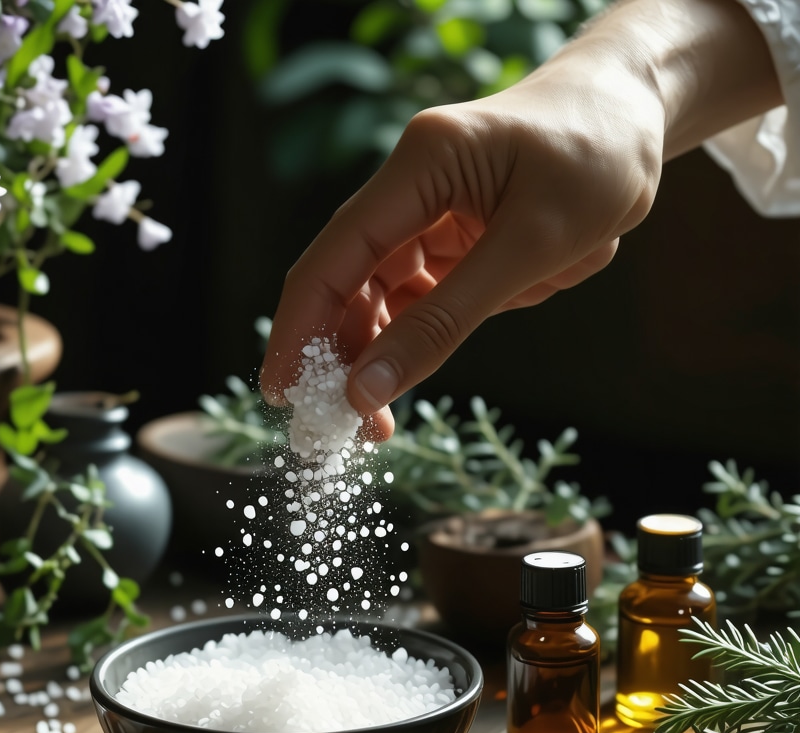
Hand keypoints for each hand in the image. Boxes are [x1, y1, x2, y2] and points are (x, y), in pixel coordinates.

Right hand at [260, 61, 665, 438]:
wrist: (638, 116)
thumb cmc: (597, 159)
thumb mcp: (529, 247)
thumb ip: (443, 322)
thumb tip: (366, 390)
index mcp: (419, 168)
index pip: (334, 258)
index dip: (298, 329)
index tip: (282, 393)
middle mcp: (408, 191)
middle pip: (347, 284)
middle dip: (339, 357)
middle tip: (342, 428)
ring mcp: (426, 218)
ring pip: (378, 302)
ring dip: (375, 359)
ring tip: (379, 422)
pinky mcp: (449, 242)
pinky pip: (417, 303)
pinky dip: (414, 341)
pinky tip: (414, 371)